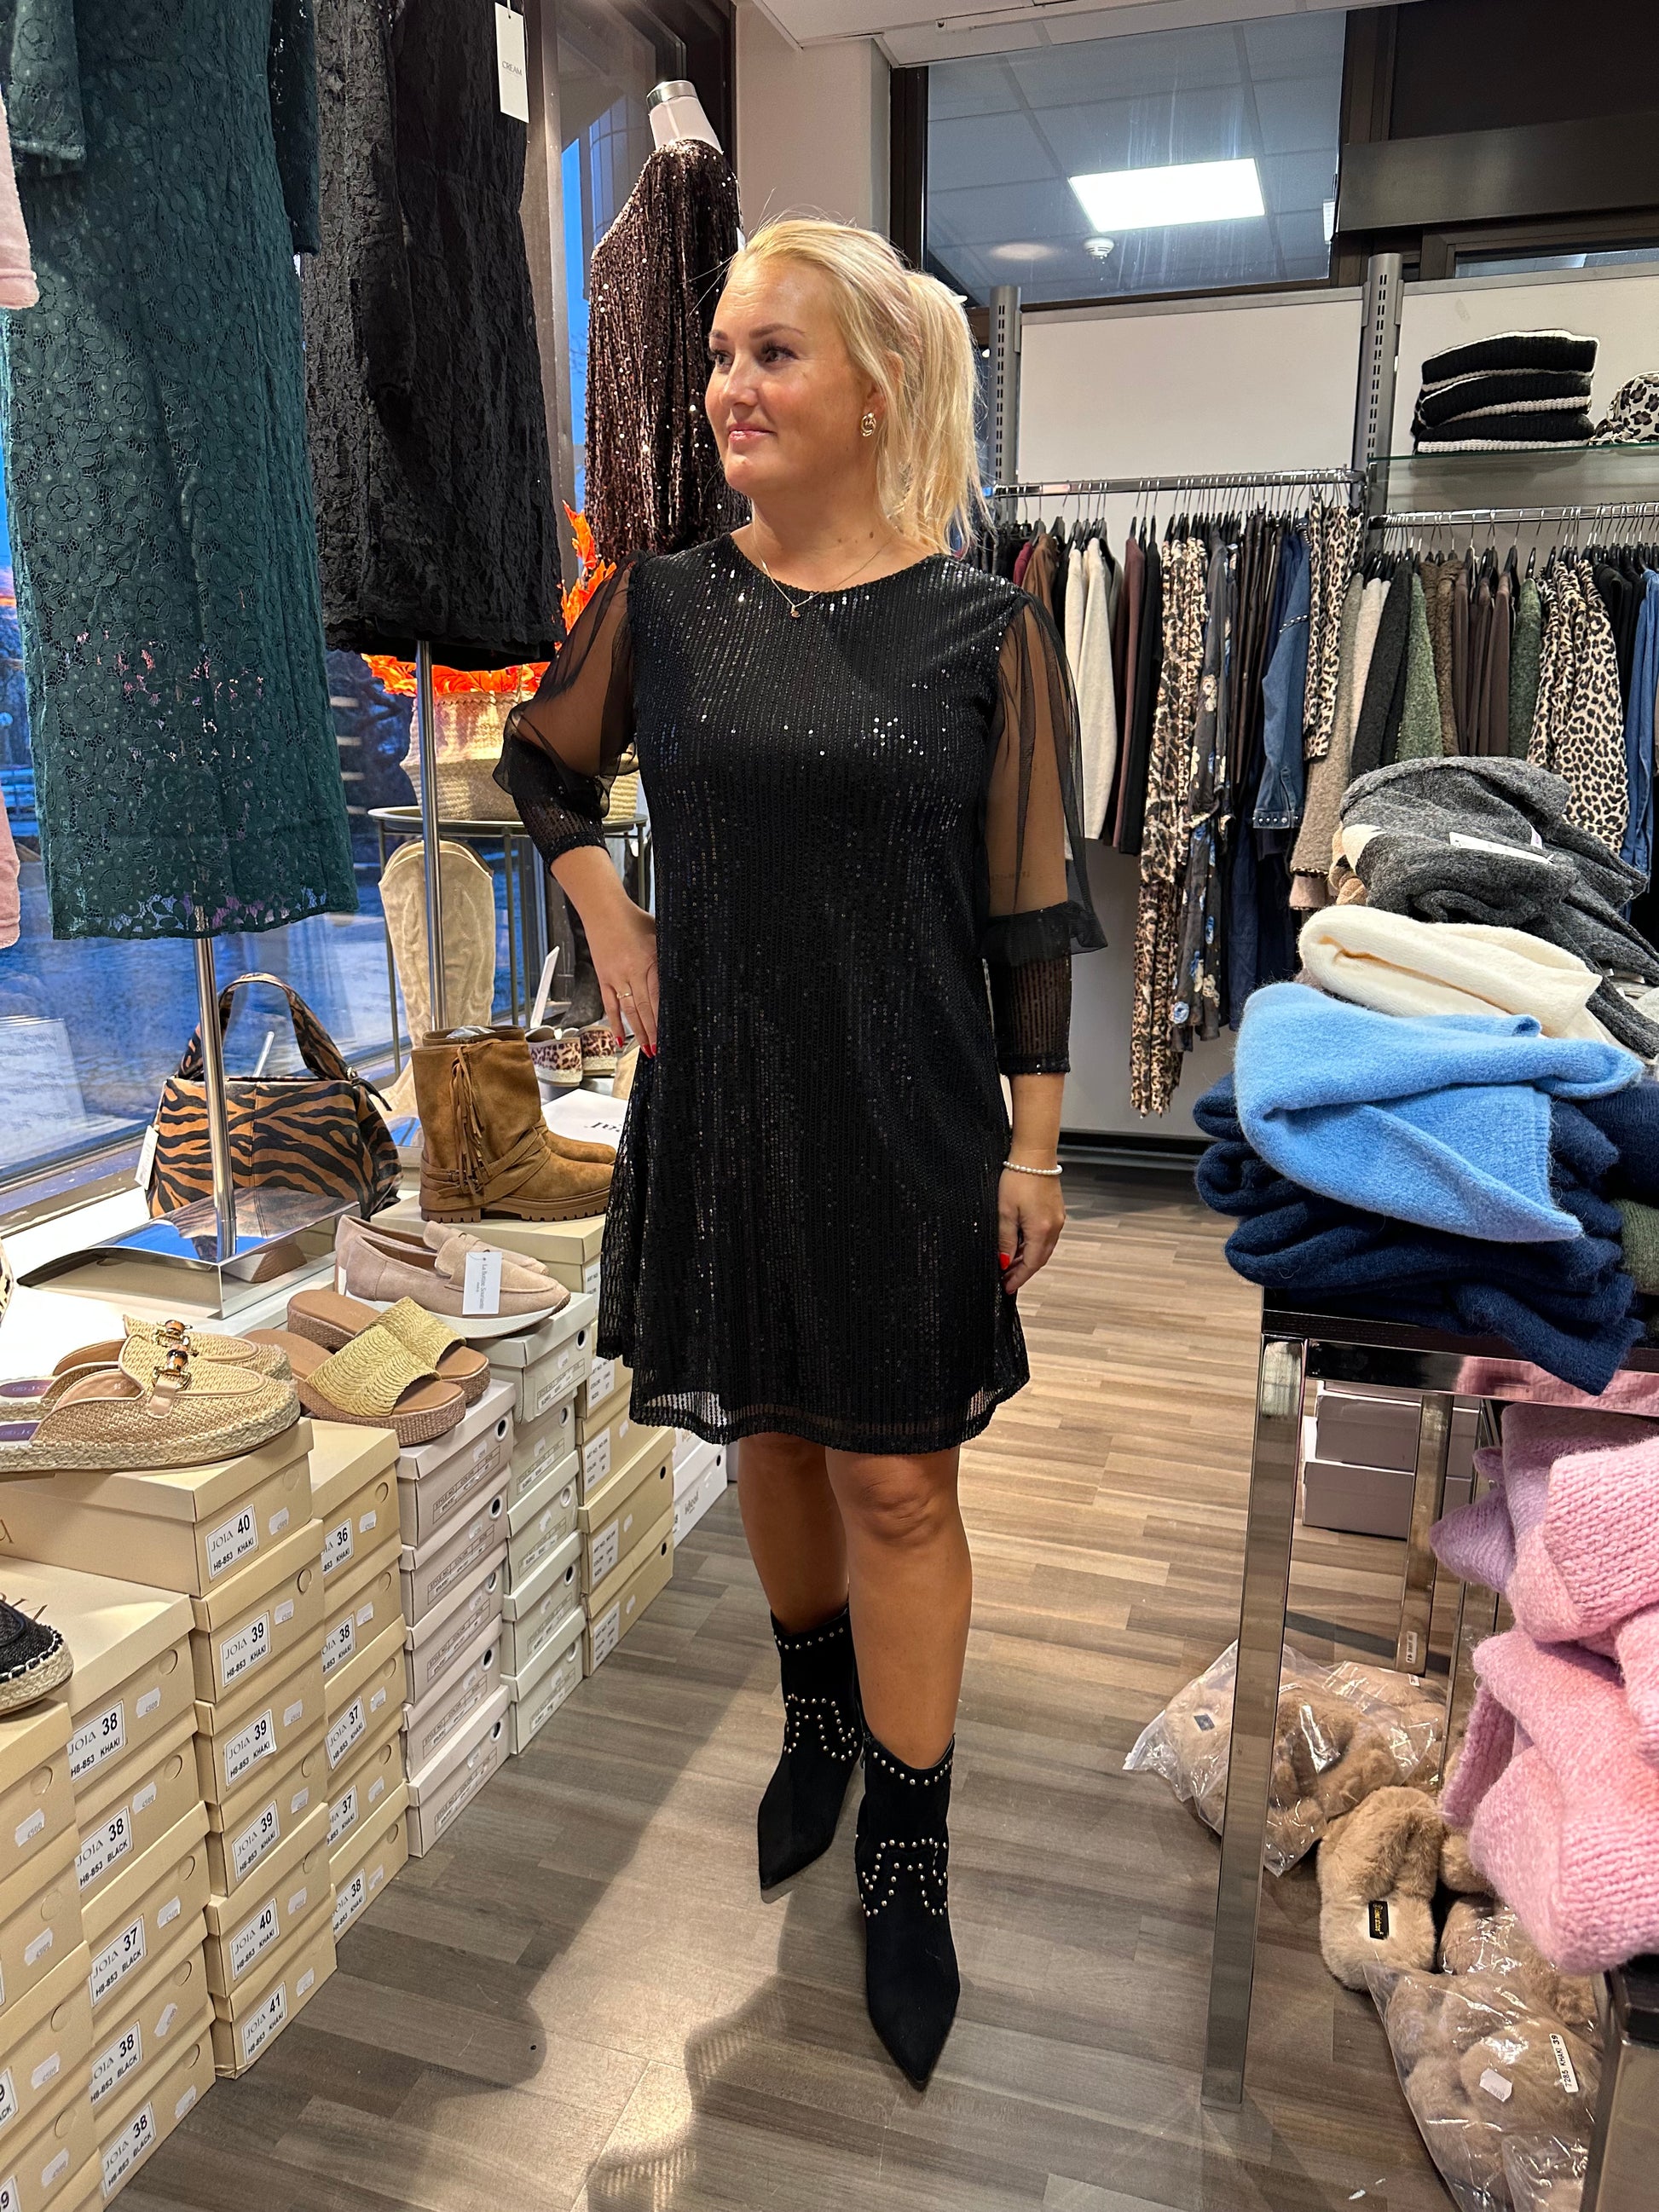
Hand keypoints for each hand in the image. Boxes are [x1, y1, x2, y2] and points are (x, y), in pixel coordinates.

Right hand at [587, 898, 659, 1054]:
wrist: (603, 911)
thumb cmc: (634, 920)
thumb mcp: (659, 934)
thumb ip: (669, 955)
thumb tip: (686, 971)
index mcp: (649, 961)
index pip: (658, 997)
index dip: (664, 1018)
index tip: (672, 1034)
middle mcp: (632, 971)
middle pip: (644, 1008)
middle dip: (654, 1032)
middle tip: (661, 1051)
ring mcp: (616, 977)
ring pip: (628, 1011)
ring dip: (638, 1033)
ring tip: (646, 1050)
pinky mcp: (604, 979)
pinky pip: (610, 1006)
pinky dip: (615, 1024)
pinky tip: (620, 1040)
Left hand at [997, 1166, 1064, 1293]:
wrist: (1034, 1155)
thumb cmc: (1018, 1179)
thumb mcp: (1005, 1212)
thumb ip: (1006, 1240)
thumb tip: (1005, 1261)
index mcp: (1041, 1230)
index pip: (1031, 1264)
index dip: (1019, 1278)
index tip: (1007, 1287)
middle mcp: (1054, 1227)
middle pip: (1039, 1259)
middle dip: (1023, 1271)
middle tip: (1006, 1278)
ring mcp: (1058, 1219)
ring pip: (1043, 1248)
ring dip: (1028, 1258)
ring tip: (1010, 1263)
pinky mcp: (1056, 1211)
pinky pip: (1046, 1236)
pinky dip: (1033, 1245)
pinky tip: (1021, 1244)